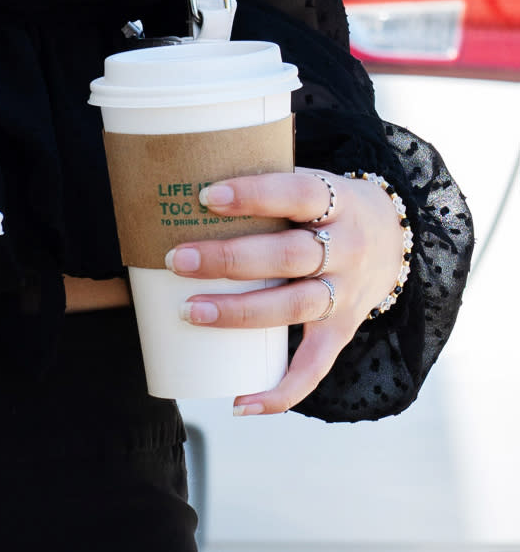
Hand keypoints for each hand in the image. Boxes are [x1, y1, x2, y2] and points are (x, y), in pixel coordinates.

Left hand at [164, 169, 405, 414]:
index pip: (296, 193)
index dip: (253, 195)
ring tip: (189, 311)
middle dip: (229, 259)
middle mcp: (347, 248)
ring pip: (293, 307)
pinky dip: (280, 391)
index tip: (205, 197)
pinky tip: (240, 402)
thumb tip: (186, 167)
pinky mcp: (342, 331)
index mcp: (336, 200)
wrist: (393, 237)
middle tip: (176, 259)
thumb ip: (265, 179)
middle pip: (288, 256)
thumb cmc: (324, 203)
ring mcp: (346, 294)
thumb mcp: (310, 178)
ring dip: (238, 312)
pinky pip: (313, 367)